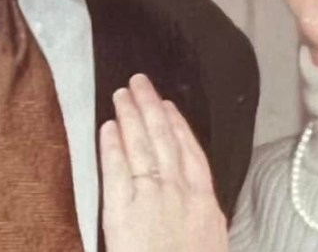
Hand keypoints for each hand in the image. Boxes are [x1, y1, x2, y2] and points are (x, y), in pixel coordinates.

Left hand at [100, 74, 228, 251]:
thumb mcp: (210, 244)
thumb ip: (202, 220)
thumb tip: (197, 206)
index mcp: (205, 206)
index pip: (192, 154)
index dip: (179, 126)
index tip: (169, 107)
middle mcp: (180, 195)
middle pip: (165, 140)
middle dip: (152, 108)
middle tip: (140, 83)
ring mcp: (152, 200)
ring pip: (142, 146)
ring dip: (131, 116)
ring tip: (122, 94)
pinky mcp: (123, 211)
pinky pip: (117, 169)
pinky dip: (112, 146)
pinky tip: (107, 128)